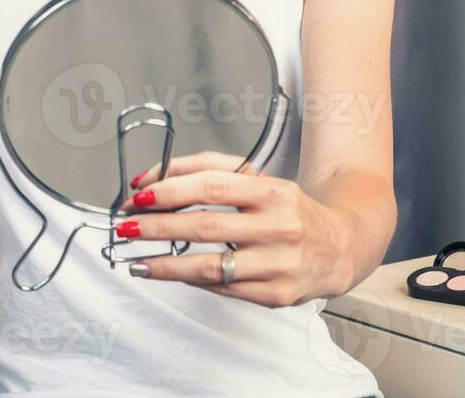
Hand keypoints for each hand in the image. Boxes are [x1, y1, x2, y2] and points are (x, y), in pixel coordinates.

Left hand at [112, 152, 353, 307]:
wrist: (339, 247)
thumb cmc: (287, 210)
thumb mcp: (257, 179)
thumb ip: (207, 170)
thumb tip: (152, 179)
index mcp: (273, 192)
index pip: (213, 185)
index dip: (171, 190)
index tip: (138, 196)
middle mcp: (279, 228)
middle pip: (205, 225)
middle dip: (157, 227)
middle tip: (125, 227)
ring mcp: (278, 265)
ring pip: (209, 266)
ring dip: (164, 264)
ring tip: (135, 260)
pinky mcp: (275, 296)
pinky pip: (221, 289)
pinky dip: (189, 281)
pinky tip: (168, 273)